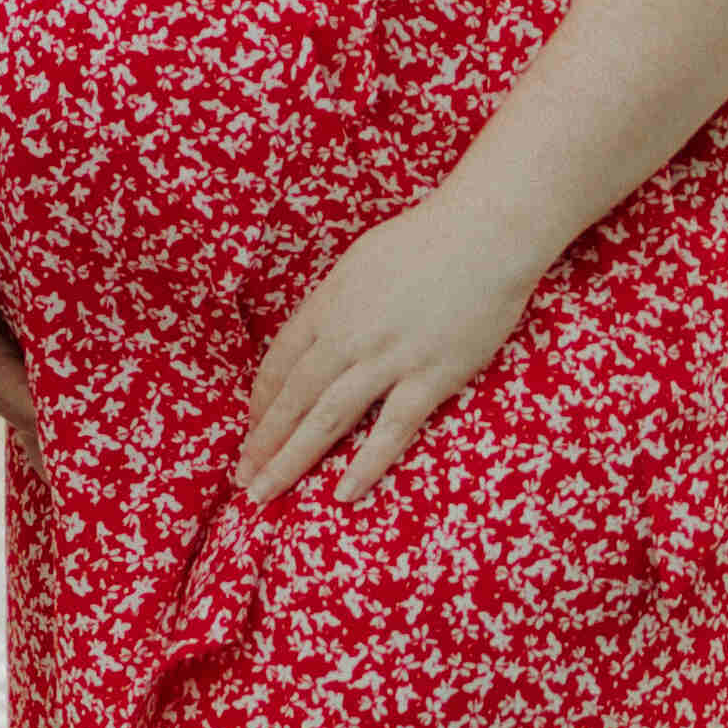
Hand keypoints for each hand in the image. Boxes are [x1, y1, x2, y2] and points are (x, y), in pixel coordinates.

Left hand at [237, 196, 547, 498]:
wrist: (486, 232)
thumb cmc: (427, 238)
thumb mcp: (360, 263)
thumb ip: (335, 304)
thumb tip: (318, 334)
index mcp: (328, 305)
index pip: (280, 363)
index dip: (262, 402)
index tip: (250, 429)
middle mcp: (347, 336)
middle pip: (293, 399)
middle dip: (263, 442)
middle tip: (242, 478)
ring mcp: (388, 360)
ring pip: (328, 420)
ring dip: (292, 460)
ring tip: (264, 493)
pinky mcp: (431, 378)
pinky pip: (391, 430)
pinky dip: (366, 464)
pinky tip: (342, 494)